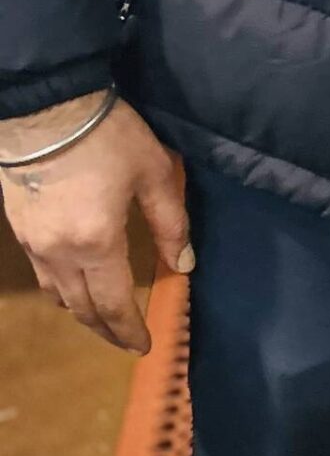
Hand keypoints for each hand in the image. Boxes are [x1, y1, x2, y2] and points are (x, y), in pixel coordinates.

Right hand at [1, 95, 190, 353]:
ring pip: (57, 295)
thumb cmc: (107, 135)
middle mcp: (59, 253)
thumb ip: (171, 223)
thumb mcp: (154, 174)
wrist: (45, 107)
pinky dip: (62, 289)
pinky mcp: (19, 229)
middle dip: (106, 330)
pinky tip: (75, 285)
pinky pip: (42, 274)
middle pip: (82, 309)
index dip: (130, 330)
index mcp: (97, 243)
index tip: (144, 347)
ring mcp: (33, 243)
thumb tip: (183, 264)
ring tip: (104, 317)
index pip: (115, 304)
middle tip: (125, 341)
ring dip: (82, 312)